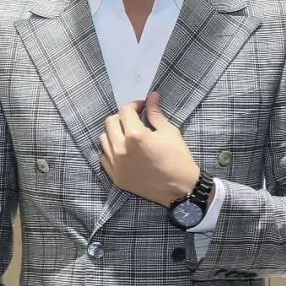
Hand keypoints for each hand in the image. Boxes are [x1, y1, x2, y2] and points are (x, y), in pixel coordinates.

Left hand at [98, 92, 199, 206]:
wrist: (181, 188)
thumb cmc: (178, 158)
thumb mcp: (169, 132)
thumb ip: (155, 113)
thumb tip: (151, 96)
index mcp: (135, 135)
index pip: (125, 111)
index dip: (134, 105)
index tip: (142, 107)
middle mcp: (121, 149)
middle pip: (110, 122)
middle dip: (122, 117)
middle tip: (135, 120)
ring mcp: (116, 164)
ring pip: (104, 139)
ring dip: (114, 133)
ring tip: (127, 135)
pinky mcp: (116, 177)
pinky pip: (104, 157)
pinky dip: (111, 150)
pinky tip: (124, 151)